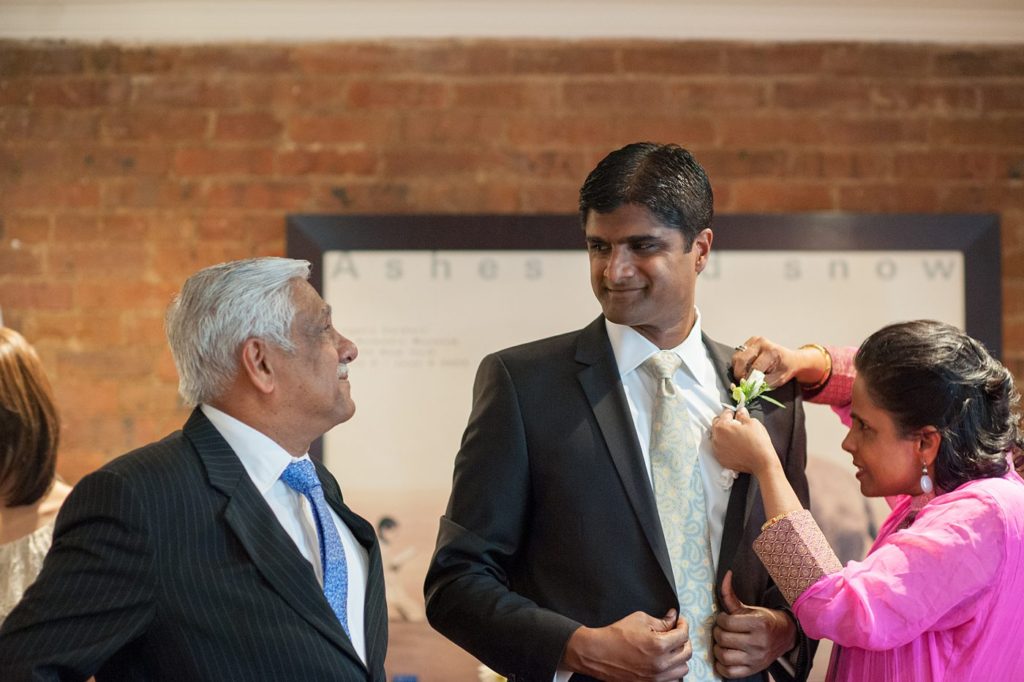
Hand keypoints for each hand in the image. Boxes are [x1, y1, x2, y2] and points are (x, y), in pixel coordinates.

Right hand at [562, 610, 692, 681]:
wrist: (597, 653)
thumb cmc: (616, 635)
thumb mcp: (639, 620)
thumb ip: (661, 621)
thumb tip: (673, 618)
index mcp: (659, 645)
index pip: (683, 635)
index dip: (683, 625)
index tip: (679, 621)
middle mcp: (661, 664)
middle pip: (687, 653)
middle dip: (684, 640)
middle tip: (677, 633)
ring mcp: (656, 678)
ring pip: (683, 670)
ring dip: (680, 657)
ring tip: (671, 649)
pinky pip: (672, 680)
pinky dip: (672, 671)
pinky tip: (664, 662)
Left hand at [710, 408, 777, 476]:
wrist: (761, 462)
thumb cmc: (758, 443)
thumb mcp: (752, 423)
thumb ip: (743, 415)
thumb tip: (740, 412)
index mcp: (722, 427)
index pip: (724, 414)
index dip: (732, 412)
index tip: (737, 414)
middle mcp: (716, 438)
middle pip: (717, 425)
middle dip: (725, 422)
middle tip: (737, 425)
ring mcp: (717, 450)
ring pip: (717, 437)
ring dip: (724, 435)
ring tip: (737, 437)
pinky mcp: (721, 458)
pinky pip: (720, 448)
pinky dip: (725, 446)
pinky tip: (736, 446)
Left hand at [713, 571, 796, 678]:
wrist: (785, 636)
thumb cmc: (763, 619)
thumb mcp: (748, 608)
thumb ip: (731, 595)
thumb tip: (725, 574)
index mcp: (758, 624)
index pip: (727, 622)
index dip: (720, 619)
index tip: (723, 619)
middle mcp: (759, 643)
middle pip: (723, 639)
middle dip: (718, 632)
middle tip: (722, 630)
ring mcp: (756, 659)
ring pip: (724, 656)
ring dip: (718, 648)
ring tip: (722, 643)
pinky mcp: (754, 670)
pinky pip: (729, 672)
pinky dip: (721, 665)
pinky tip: (724, 656)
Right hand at [732, 337, 825, 388]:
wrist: (791, 359)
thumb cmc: (786, 368)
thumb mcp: (779, 379)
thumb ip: (764, 383)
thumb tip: (750, 386)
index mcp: (771, 351)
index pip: (754, 367)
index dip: (749, 379)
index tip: (748, 386)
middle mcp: (762, 343)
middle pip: (741, 359)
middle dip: (740, 373)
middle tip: (744, 381)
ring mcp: (754, 341)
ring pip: (737, 356)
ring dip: (739, 368)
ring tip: (747, 373)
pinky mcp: (749, 342)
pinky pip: (738, 354)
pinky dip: (740, 363)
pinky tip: (748, 366)